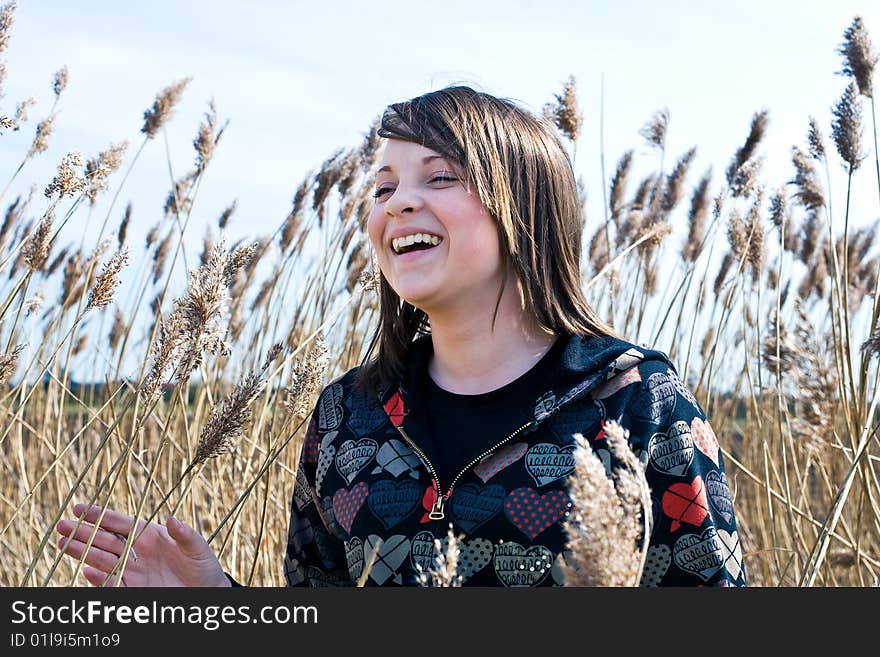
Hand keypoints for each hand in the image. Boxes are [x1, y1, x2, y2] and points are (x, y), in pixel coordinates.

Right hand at [56, 503, 231, 586]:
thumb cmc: (203, 567)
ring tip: (63, 544)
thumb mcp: (198, 548)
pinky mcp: (132, 589)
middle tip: (61, 526)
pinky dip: (99, 578)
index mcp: (150, 535)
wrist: (206, 594)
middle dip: (83, 532)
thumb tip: (171, 520)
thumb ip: (185, 535)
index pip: (120, 523)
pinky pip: (111, 583)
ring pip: (101, 559)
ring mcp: (132, 570)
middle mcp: (137, 551)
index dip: (100, 515)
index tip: (79, 508)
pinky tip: (86, 570)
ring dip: (83, 552)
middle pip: (105, 540)